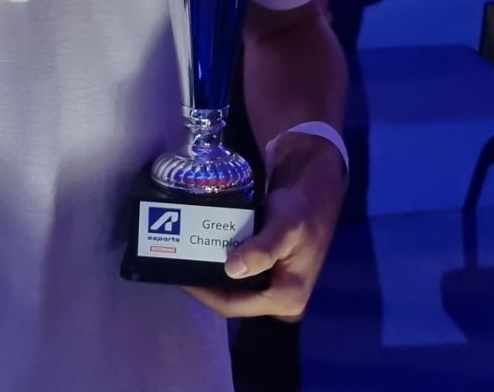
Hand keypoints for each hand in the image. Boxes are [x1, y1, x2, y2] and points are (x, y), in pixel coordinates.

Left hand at [182, 135, 345, 320]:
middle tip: (178, 260)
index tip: (179, 274)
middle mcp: (280, 298)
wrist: (316, 187)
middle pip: (232, 299)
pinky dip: (222, 261)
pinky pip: (240, 271)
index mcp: (287, 298)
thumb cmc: (303, 208)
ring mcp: (274, 283)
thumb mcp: (285, 227)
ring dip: (211, 271)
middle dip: (205, 283)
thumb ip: (262, 250)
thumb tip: (232, 271)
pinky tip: (204, 246)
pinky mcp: (268, 267)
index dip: (204, 294)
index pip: (234, 306)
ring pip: (234, 285)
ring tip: (185, 253)